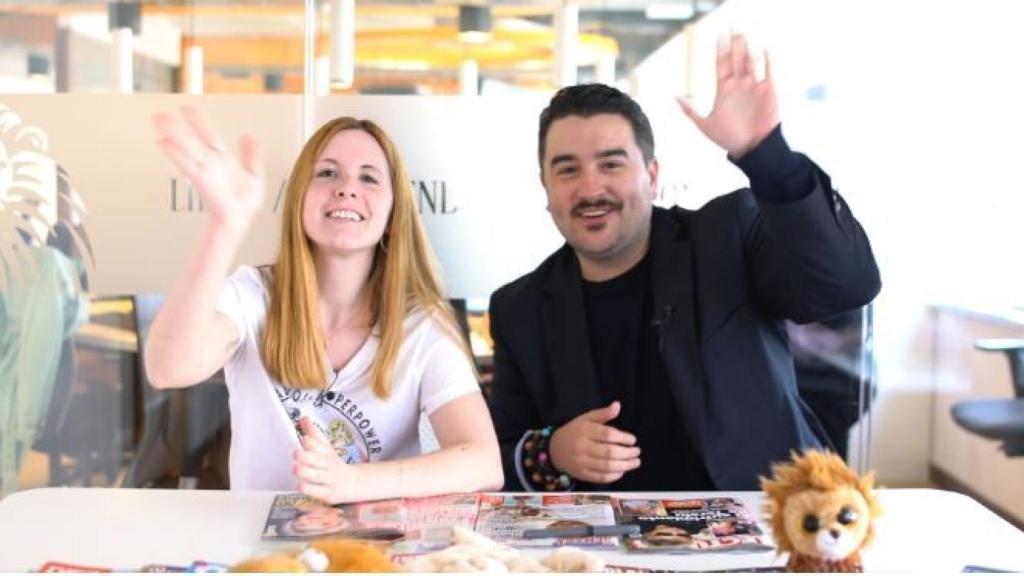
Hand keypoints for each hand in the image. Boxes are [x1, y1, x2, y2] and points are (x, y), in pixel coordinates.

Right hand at [153, 106, 264, 235]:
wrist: (241, 219)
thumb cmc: (245, 202)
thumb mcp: (254, 173)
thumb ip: (251, 154)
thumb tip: (249, 136)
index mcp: (222, 159)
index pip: (208, 134)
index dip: (198, 121)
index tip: (187, 108)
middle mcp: (211, 162)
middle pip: (191, 139)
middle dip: (177, 126)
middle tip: (162, 114)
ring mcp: (205, 170)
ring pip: (186, 148)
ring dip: (172, 134)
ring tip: (159, 122)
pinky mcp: (202, 180)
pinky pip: (187, 164)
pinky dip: (175, 154)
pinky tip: (163, 143)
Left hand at [293, 416, 358, 503]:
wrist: (354, 483)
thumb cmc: (332, 464)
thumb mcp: (326, 448)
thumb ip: (314, 433)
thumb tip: (303, 418)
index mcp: (327, 453)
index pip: (320, 446)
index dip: (312, 443)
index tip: (304, 439)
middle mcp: (328, 466)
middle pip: (319, 460)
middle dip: (307, 456)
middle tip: (297, 453)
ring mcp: (329, 481)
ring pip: (317, 476)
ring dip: (306, 472)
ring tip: (296, 468)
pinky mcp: (328, 495)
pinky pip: (318, 493)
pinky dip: (309, 491)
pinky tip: (301, 488)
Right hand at [549, 401, 641, 484]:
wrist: (555, 449)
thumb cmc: (575, 431)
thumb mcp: (586, 419)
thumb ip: (603, 413)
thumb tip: (617, 405)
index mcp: (585, 431)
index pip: (608, 435)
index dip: (623, 438)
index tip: (633, 440)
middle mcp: (582, 447)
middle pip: (609, 452)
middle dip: (627, 453)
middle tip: (637, 452)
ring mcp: (581, 462)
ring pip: (607, 466)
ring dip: (625, 466)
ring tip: (635, 462)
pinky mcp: (581, 474)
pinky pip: (600, 477)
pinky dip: (614, 476)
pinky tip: (622, 471)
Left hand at [678, 34, 778, 158]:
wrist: (751, 148)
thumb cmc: (728, 138)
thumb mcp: (705, 125)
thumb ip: (691, 111)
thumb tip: (675, 97)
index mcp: (724, 89)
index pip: (722, 64)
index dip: (720, 50)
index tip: (718, 36)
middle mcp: (739, 84)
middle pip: (737, 59)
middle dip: (734, 44)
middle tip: (732, 27)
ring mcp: (754, 86)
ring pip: (751, 62)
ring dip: (748, 49)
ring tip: (744, 35)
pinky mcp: (769, 91)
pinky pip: (768, 72)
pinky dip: (767, 61)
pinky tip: (763, 49)